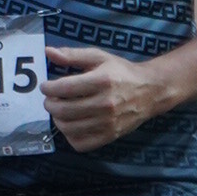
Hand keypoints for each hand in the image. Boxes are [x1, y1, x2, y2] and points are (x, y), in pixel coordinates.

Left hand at [43, 45, 158, 149]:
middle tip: (50, 100)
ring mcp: (108, 123)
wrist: (150, 91)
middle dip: (50, 105)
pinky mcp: (110, 136)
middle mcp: (105, 103)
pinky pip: (81, 143)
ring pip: (69, 128)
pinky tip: (72, 125)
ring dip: (57, 120)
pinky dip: (70, 136)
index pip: (64, 88)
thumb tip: (48, 52)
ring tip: (59, 112)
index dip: (48, 88)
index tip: (46, 87)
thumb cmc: (121, 72)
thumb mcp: (99, 57)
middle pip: (64, 111)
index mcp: (102, 81)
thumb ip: (72, 55)